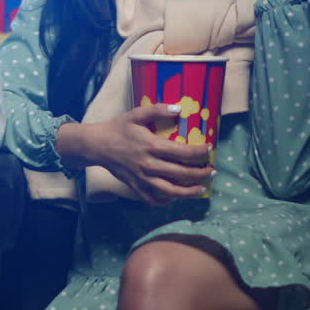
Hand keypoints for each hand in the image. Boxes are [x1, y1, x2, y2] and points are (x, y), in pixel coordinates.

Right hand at [60, 103, 213, 205]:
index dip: (200, 153)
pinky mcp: (135, 187)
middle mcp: (149, 165)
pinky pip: (153, 200)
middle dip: (201, 173)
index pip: (182, 152)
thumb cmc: (118, 128)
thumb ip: (158, 110)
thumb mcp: (136, 114)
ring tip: (202, 189)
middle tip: (212, 171)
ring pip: (171, 191)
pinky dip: (166, 201)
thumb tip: (179, 108)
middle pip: (181, 174)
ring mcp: (142, 179)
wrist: (97, 145)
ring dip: (189, 192)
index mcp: (151, 146)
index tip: (210, 150)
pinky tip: (176, 196)